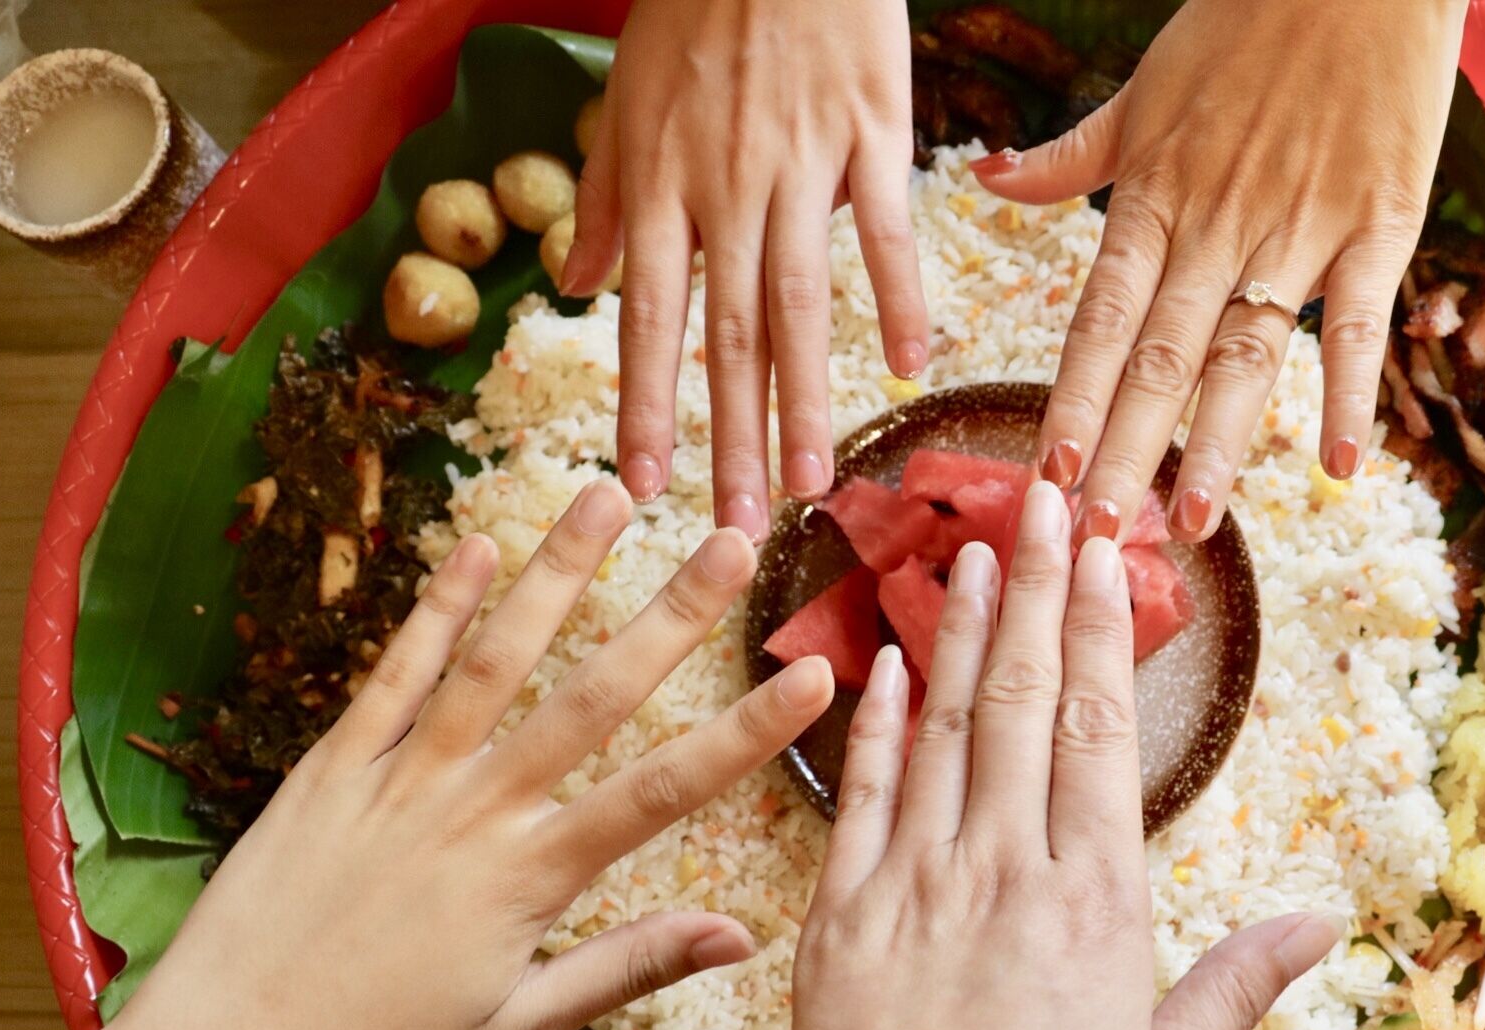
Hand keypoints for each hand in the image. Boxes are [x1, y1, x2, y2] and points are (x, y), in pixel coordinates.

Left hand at [0, 480, 833, 1029]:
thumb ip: (627, 967)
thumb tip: (740, 936)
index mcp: (531, 881)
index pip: (664, 791)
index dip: (747, 730)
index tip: (812, 674)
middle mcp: (476, 812)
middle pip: (592, 697)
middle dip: (671, 615)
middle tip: (728, 540)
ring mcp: (400, 779)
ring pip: (495, 659)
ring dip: (557, 573)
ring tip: (606, 495)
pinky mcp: (331, 768)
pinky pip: (393, 675)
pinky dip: (435, 609)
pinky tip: (476, 546)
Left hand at [565, 0, 927, 540]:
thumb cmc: (694, 7)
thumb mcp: (626, 101)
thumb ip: (605, 202)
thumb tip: (573, 287)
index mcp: (660, 184)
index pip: (650, 319)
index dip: (647, 407)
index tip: (645, 486)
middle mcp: (724, 188)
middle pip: (727, 333)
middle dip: (730, 436)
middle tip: (739, 522)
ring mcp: (799, 164)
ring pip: (801, 299)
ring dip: (807, 396)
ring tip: (815, 479)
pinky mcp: (869, 133)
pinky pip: (884, 228)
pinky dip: (900, 297)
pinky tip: (911, 367)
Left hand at [765, 482, 1340, 1029]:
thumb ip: (1229, 993)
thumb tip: (1321, 918)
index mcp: (1095, 912)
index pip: (1103, 733)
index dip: (1102, 630)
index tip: (1101, 551)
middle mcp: (1001, 876)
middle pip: (1023, 703)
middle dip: (1034, 594)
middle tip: (1039, 500)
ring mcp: (908, 891)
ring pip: (939, 729)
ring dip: (955, 633)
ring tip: (967, 551)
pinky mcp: (834, 925)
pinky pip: (858, 797)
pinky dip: (871, 724)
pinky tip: (878, 665)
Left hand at [973, 0, 1464, 543]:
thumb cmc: (1243, 25)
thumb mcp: (1142, 92)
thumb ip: (1068, 157)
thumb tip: (985, 181)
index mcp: (1153, 197)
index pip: (1100, 319)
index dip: (1075, 399)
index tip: (1047, 472)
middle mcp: (1216, 224)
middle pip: (1161, 356)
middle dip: (1126, 449)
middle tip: (1098, 533)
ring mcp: (1297, 227)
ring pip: (1247, 351)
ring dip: (1218, 441)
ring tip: (1192, 521)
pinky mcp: (1378, 221)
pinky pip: (1358, 319)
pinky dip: (1350, 391)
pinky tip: (1338, 466)